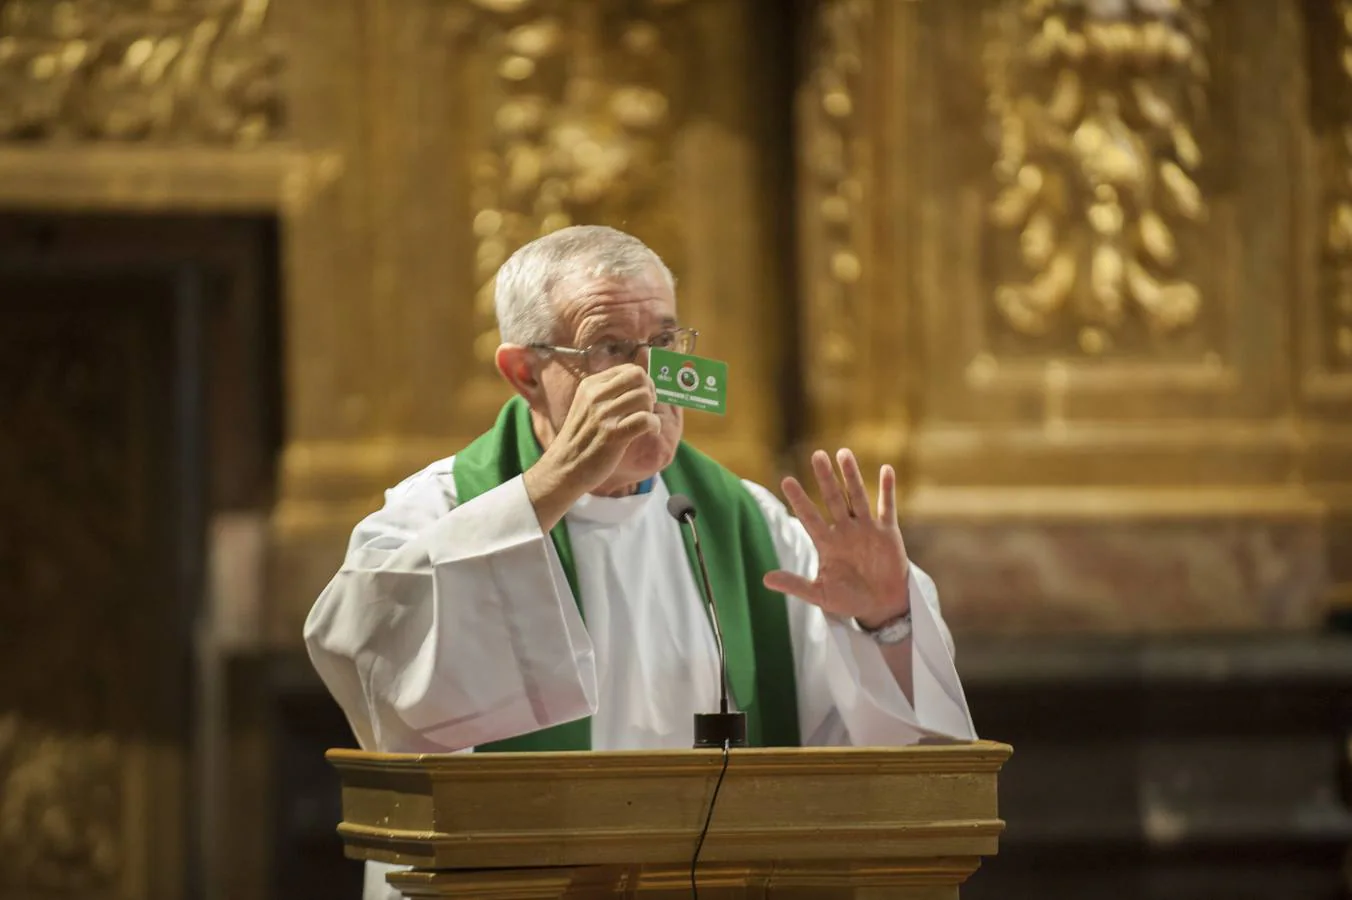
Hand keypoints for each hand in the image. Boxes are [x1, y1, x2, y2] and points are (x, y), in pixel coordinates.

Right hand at [524, 364, 660, 527]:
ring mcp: (604, 415)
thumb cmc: (580, 438)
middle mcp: (596, 396)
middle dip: (650, 392)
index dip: (642, 382)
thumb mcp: (587, 405)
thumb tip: (641, 382)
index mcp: (590, 385)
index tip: (641, 397)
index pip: (629, 369)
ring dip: (651, 410)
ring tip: (645, 423)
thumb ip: (608, 392)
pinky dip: (654, 425)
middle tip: (647, 408)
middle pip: (640, 378)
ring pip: (645, 397)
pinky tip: (650, 431)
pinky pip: (646, 419)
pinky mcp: (613, 435)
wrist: (563, 467)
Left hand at [763, 449, 910, 627]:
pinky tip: (886, 469)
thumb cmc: (848, 600)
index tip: (787, 480)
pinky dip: (887, 489)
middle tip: (817, 455)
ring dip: (851, 476)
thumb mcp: (820, 595)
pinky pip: (887, 507)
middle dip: (825, 478)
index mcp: (826, 543)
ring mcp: (865, 528)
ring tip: (843, 453)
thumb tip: (765, 579)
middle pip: (833, 499)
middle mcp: (844, 530)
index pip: (809, 517)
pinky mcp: (887, 532)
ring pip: (857, 497)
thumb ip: (796, 585)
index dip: (799, 500)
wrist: (881, 606)